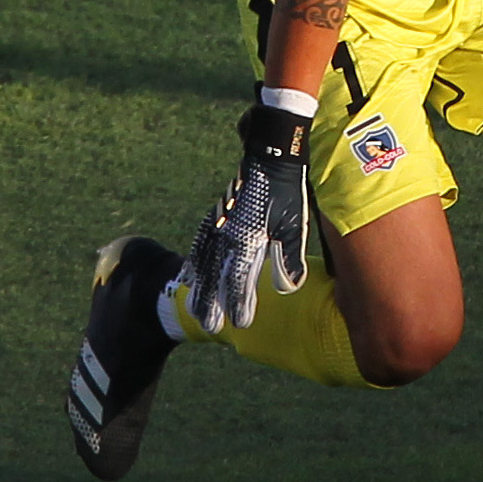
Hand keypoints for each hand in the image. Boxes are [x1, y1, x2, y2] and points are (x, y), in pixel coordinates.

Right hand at [179, 101, 312, 330]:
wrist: (270, 155)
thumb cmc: (287, 192)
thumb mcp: (293, 224)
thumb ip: (288, 258)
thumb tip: (287, 288)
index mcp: (249, 238)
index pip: (240, 278)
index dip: (239, 302)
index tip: (240, 323)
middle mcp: (228, 234)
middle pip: (216, 275)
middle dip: (212, 302)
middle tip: (209, 326)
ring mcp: (219, 224)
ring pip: (204, 262)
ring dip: (199, 288)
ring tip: (194, 309)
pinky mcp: (216, 216)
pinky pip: (200, 243)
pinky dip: (193, 261)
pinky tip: (189, 275)